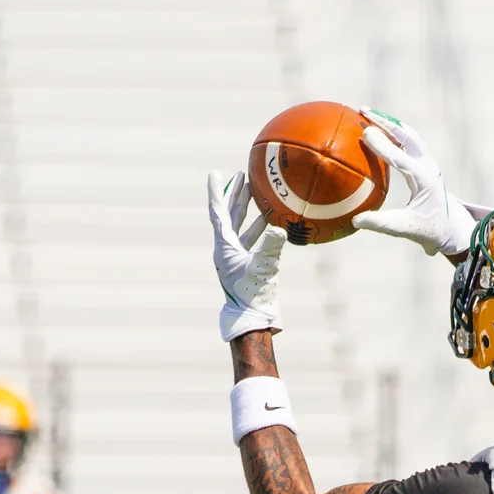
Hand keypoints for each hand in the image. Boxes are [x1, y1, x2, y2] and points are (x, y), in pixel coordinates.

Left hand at [207, 169, 284, 340]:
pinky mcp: (247, 265)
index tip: (214, 173)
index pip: (218, 213)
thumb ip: (271, 247)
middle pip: (228, 216)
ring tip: (256, 192)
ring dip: (247, 210)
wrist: (253, 320)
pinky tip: (269, 221)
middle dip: (235, 195)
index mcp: (224, 248)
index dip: (217, 192)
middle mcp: (226, 250)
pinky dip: (258, 228)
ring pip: (240, 227)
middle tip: (242, 176)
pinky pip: (250, 240)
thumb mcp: (263, 268)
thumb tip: (279, 228)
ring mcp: (236, 258)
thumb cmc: (255, 295)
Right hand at [351, 110, 479, 257]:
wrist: (450, 226)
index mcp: (423, 180)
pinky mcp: (424, 162)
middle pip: (406, 136)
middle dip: (384, 122)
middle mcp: (427, 166)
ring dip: (389, 123)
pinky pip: (408, 141)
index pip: (400, 158)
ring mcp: (427, 162)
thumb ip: (381, 224)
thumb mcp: (404, 229)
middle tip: (363, 111)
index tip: (364, 133)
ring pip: (408, 134)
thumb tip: (355, 220)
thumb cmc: (426, 229)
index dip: (382, 144)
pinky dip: (393, 131)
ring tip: (368, 113)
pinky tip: (377, 128)